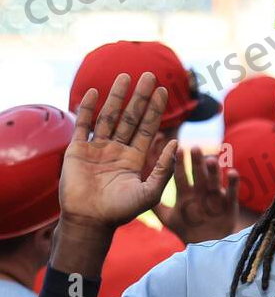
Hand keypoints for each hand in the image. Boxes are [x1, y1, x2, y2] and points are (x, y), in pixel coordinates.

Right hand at [61, 72, 176, 229]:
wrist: (90, 221)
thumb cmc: (121, 211)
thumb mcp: (149, 193)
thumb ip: (163, 170)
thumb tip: (175, 144)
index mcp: (135, 159)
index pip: (148, 128)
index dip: (156, 110)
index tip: (163, 90)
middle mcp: (117, 150)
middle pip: (131, 117)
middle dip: (140, 97)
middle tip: (149, 75)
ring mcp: (97, 149)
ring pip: (109, 116)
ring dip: (117, 97)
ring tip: (125, 76)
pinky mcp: (78, 150)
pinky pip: (83, 125)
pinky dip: (87, 108)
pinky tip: (94, 92)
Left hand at [153, 147, 239, 243]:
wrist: (207, 246)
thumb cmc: (188, 230)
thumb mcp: (169, 219)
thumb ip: (156, 207)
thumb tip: (139, 194)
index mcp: (186, 193)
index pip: (180, 175)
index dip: (179, 164)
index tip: (176, 149)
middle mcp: (200, 191)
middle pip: (198, 174)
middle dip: (196, 162)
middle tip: (194, 147)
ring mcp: (215, 196)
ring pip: (214, 180)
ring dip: (213, 170)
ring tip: (211, 159)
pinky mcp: (230, 204)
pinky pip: (232, 192)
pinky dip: (233, 183)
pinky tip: (232, 172)